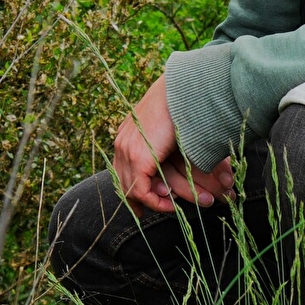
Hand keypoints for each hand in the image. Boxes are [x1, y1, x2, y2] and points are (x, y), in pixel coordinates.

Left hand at [112, 76, 236, 213]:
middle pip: (122, 181)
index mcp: (127, 133)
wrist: (182, 91)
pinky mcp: (138, 159)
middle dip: (135, 201)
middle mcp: (122, 142)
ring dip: (151, 202)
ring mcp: (127, 150)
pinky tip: (171, 204)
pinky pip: (141, 191)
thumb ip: (162, 148)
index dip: (131, 188)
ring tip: (169, 207)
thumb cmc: (182, 105)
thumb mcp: (167, 129)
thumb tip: (167, 168)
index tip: (142, 202)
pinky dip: (155, 202)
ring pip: (131, 189)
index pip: (122, 168)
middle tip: (148, 213)